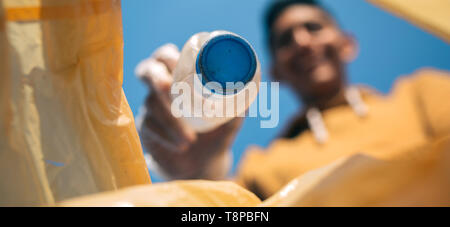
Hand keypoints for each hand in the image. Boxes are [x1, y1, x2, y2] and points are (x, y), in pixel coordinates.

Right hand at [136, 44, 242, 179]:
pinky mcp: (146, 128)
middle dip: (159, 80)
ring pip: (151, 103)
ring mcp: (151, 106)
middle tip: (172, 92)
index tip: (180, 66)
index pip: (166, 55)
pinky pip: (148, 126)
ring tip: (190, 139)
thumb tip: (251, 92)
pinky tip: (181, 145)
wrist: (204, 163)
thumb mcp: (231, 120)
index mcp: (182, 75)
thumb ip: (239, 106)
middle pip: (148, 71)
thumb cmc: (217, 132)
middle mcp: (162, 87)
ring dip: (171, 120)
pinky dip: (166, 135)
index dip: (169, 57)